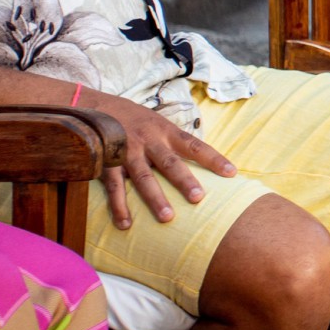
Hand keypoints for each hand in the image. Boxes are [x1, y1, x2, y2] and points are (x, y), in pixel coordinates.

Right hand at [96, 96, 238, 228]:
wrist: (97, 106)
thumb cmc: (137, 121)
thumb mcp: (160, 124)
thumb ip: (177, 143)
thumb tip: (205, 162)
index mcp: (166, 131)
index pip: (195, 145)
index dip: (213, 158)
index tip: (231, 173)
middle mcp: (149, 141)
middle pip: (170, 162)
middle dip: (184, 180)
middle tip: (198, 198)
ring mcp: (127, 151)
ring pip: (143, 177)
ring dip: (155, 198)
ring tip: (167, 217)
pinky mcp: (107, 162)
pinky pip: (114, 186)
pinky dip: (119, 206)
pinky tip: (126, 223)